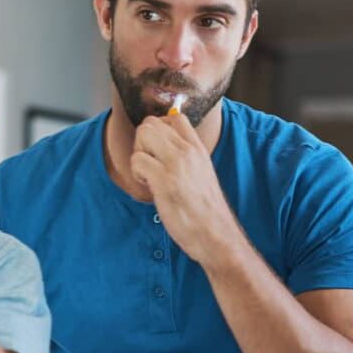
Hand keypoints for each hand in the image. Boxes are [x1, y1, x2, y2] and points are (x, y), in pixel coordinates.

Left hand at [130, 113, 241, 263]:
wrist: (216, 235)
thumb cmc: (206, 211)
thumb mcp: (202, 174)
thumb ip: (186, 157)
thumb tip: (164, 144)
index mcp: (198, 149)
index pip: (175, 117)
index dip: (159, 129)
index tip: (158, 151)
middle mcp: (188, 151)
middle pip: (151, 123)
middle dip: (142, 142)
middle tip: (150, 165)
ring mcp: (177, 163)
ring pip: (142, 135)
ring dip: (138, 156)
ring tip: (149, 176)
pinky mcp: (165, 180)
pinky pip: (137, 160)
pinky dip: (137, 174)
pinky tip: (149, 188)